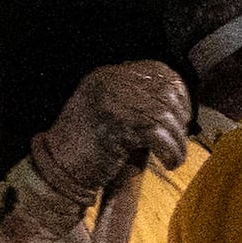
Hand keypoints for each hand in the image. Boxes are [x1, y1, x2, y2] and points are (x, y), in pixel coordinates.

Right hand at [35, 60, 192, 204]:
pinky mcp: (114, 123)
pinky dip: (170, 151)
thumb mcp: (112, 113)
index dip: (179, 94)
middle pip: (166, 91)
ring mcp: (110, 100)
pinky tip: (168, 163)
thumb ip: (140, 101)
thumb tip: (182, 104)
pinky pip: (158, 134)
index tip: (182, 118)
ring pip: (165, 115)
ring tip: (174, 158)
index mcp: (108, 76)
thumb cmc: (90, 148)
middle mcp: (109, 82)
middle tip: (178, 142)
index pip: (158, 71)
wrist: (59, 170)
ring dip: (177, 141)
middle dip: (180, 120)